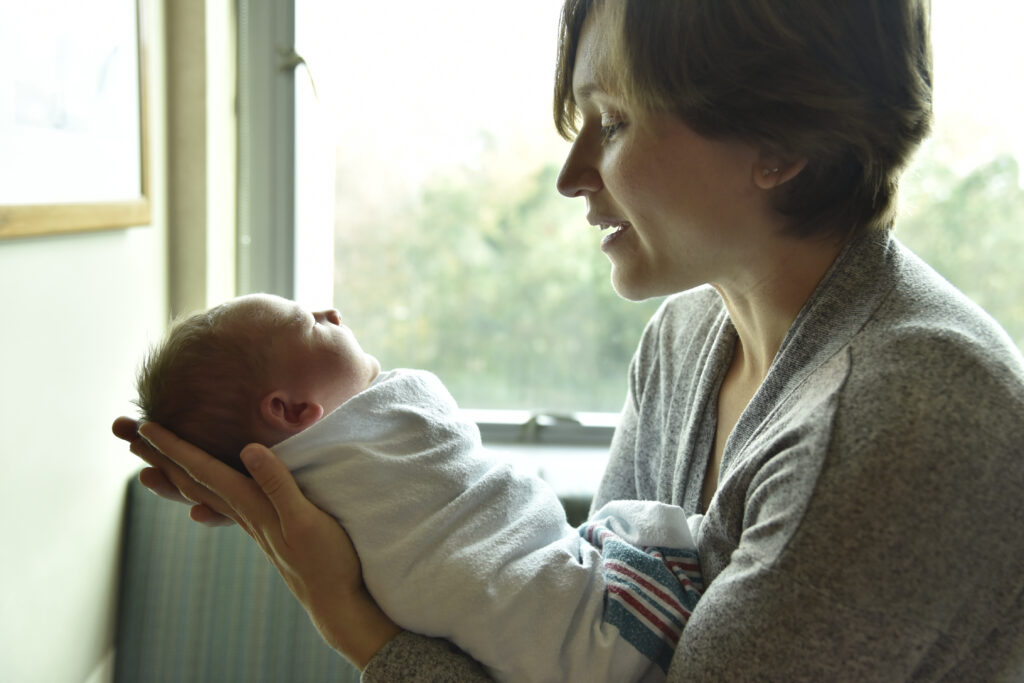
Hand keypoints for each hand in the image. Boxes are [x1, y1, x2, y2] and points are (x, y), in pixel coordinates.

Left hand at [111, 417, 400, 666]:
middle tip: (128, 436)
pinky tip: (198, 497)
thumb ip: (277, 483)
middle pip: (191, 481)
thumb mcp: (305, 517)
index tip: (144, 428)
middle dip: (160, 457)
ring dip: (174, 474)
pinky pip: (221, 504)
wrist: (334, 600)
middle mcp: (243, 513)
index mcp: (250, 505)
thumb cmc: (325, 560)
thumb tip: (248, 449)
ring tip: (149, 463)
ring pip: (201, 493)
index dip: (174, 448)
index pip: (203, 471)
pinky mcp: (264, 528)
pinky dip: (201, 492)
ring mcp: (252, 522)